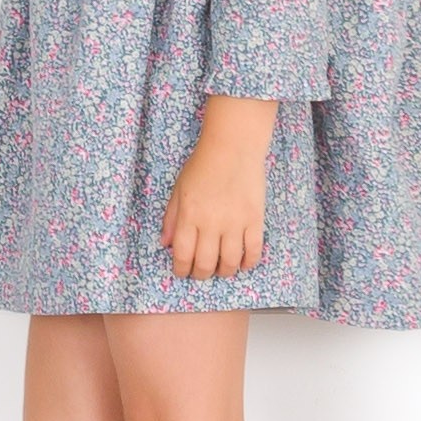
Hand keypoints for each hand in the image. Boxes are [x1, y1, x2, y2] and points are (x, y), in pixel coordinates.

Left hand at [160, 133, 265, 279]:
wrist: (233, 146)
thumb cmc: (203, 164)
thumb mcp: (179, 189)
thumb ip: (171, 218)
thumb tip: (165, 244)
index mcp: (189, 215)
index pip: (183, 255)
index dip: (181, 270)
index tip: (183, 271)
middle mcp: (211, 223)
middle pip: (205, 264)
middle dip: (201, 274)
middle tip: (202, 272)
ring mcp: (235, 222)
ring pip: (229, 262)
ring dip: (224, 272)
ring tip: (221, 269)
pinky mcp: (255, 219)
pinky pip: (253, 250)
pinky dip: (247, 262)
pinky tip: (242, 264)